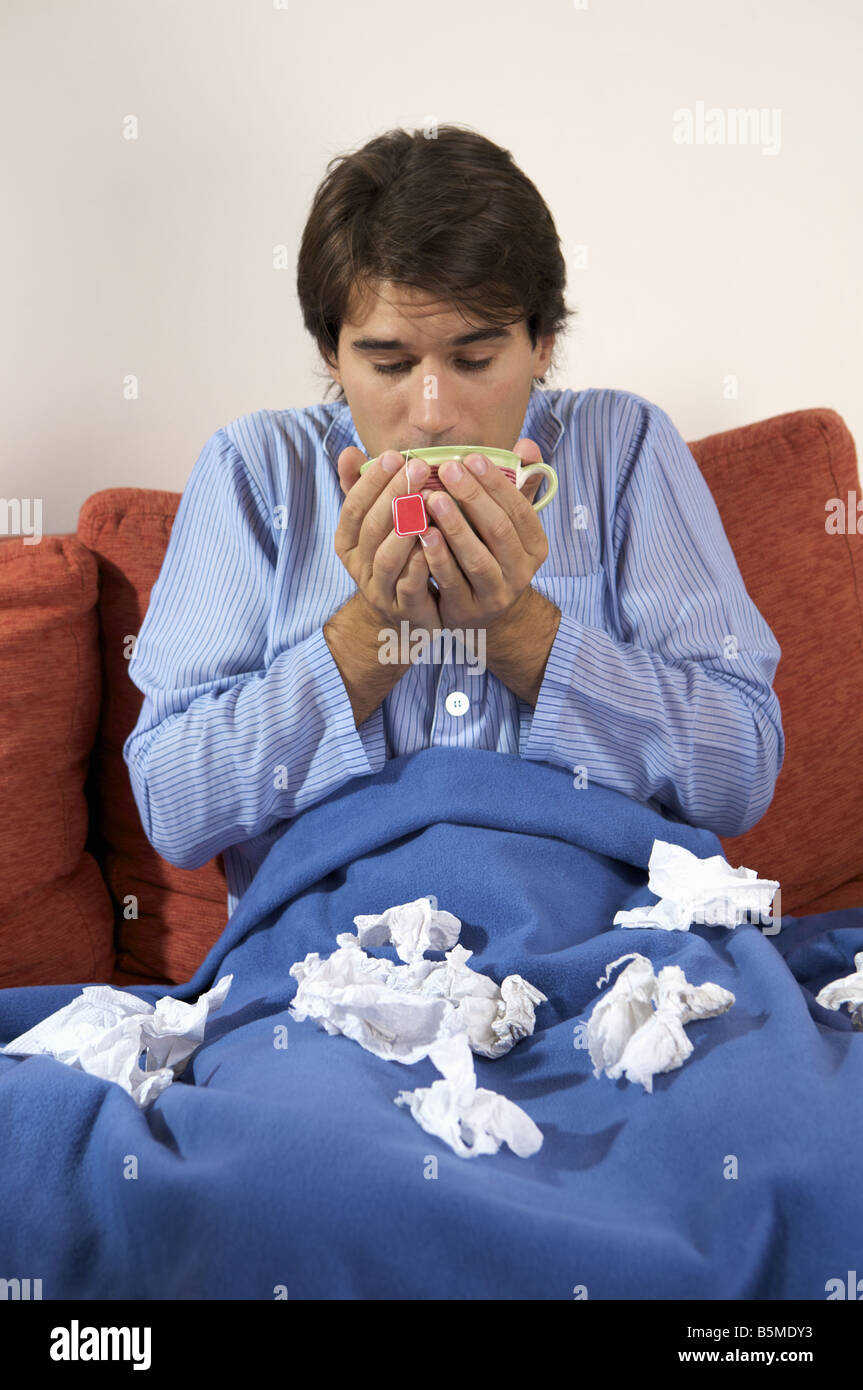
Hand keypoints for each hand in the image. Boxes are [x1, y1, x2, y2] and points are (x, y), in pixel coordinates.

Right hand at [334, 447, 439, 631]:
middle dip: (394, 495)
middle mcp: (359, 567)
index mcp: (348, 541)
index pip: (353, 507)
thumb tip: (348, 452)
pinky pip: (410, 587)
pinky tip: (436, 540)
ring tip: (426, 502)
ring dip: (406, 529)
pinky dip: (421, 564)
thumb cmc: (396, 555)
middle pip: (371, 529)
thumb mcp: (377, 521)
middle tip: (418, 467)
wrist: (405, 613)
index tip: (394, 455)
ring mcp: (380, 591)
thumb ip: (362, 488)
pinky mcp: (404, 610)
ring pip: (387, 559)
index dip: (371, 481)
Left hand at [415, 438, 548, 629]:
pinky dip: (436, 557)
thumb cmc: (491, 552)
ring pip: (476, 558)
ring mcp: (495, 595)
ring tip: (430, 498)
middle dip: (472, 497)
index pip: (520, 510)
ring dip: (454, 526)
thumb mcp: (508, 523)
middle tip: (447, 469)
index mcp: (535, 546)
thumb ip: (518, 484)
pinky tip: (421, 533)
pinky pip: (451, 582)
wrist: (483, 612)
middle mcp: (521, 572)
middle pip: (498, 530)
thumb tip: (527, 445)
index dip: (497, 483)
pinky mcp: (467, 611)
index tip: (471, 457)